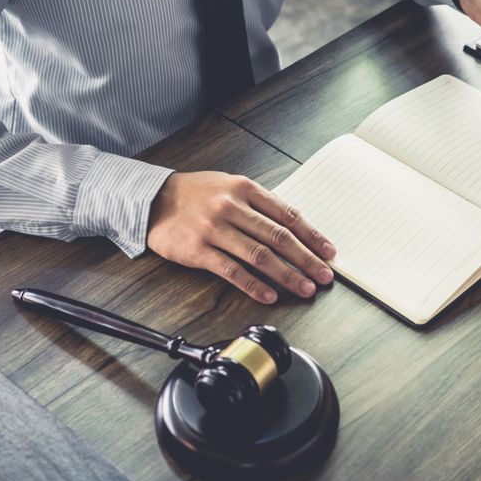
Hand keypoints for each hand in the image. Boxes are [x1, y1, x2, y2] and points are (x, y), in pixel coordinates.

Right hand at [147, 172, 335, 303]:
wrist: (151, 199)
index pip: (288, 215)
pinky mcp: (199, 250)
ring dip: (287, 275)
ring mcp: (215, 229)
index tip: (328, 252)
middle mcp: (232, 207)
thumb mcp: (229, 185)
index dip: (312, 236)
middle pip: (279, 237)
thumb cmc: (195, 193)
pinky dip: (254, 285)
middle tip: (325, 276)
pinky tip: (270, 295)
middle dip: (307, 259)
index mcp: (245, 189)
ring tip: (305, 288)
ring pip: (260, 255)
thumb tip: (292, 225)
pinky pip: (232, 271)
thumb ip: (259, 203)